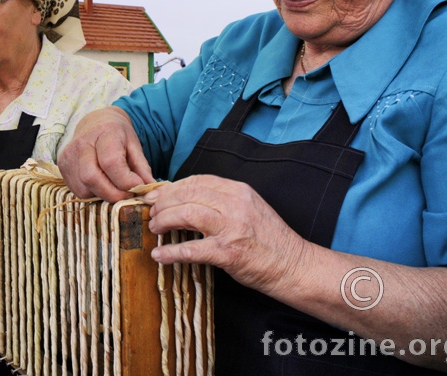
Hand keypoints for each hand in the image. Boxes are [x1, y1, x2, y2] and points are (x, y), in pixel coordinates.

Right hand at [57, 107, 153, 201]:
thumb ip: (142, 168)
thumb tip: (150, 190)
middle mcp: (81, 143)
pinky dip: (92, 193)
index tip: (138, 186)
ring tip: (114, 187)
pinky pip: (77, 190)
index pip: (111, 163)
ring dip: (102, 195)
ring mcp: (68, 155)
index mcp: (103, 132)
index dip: (126, 180)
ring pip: (84, 188)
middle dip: (112, 193)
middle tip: (127, 194)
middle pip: (92, 178)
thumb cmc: (117, 134)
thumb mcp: (134, 145)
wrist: (95, 122)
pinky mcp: (62, 165)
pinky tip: (101, 184)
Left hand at [145, 175, 307, 296]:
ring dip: (164, 220)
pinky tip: (159, 255)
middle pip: (187, 194)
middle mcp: (235, 204)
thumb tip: (186, 199)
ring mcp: (231, 228)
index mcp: (238, 190)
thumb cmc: (269, 240)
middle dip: (163, 203)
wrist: (295, 266)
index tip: (156, 195)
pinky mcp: (228, 253)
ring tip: (155, 228)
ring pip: (186, 214)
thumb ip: (222, 201)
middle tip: (152, 213)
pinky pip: (192, 249)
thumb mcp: (249, 208)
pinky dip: (171, 252)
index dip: (171, 187)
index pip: (196, 180)